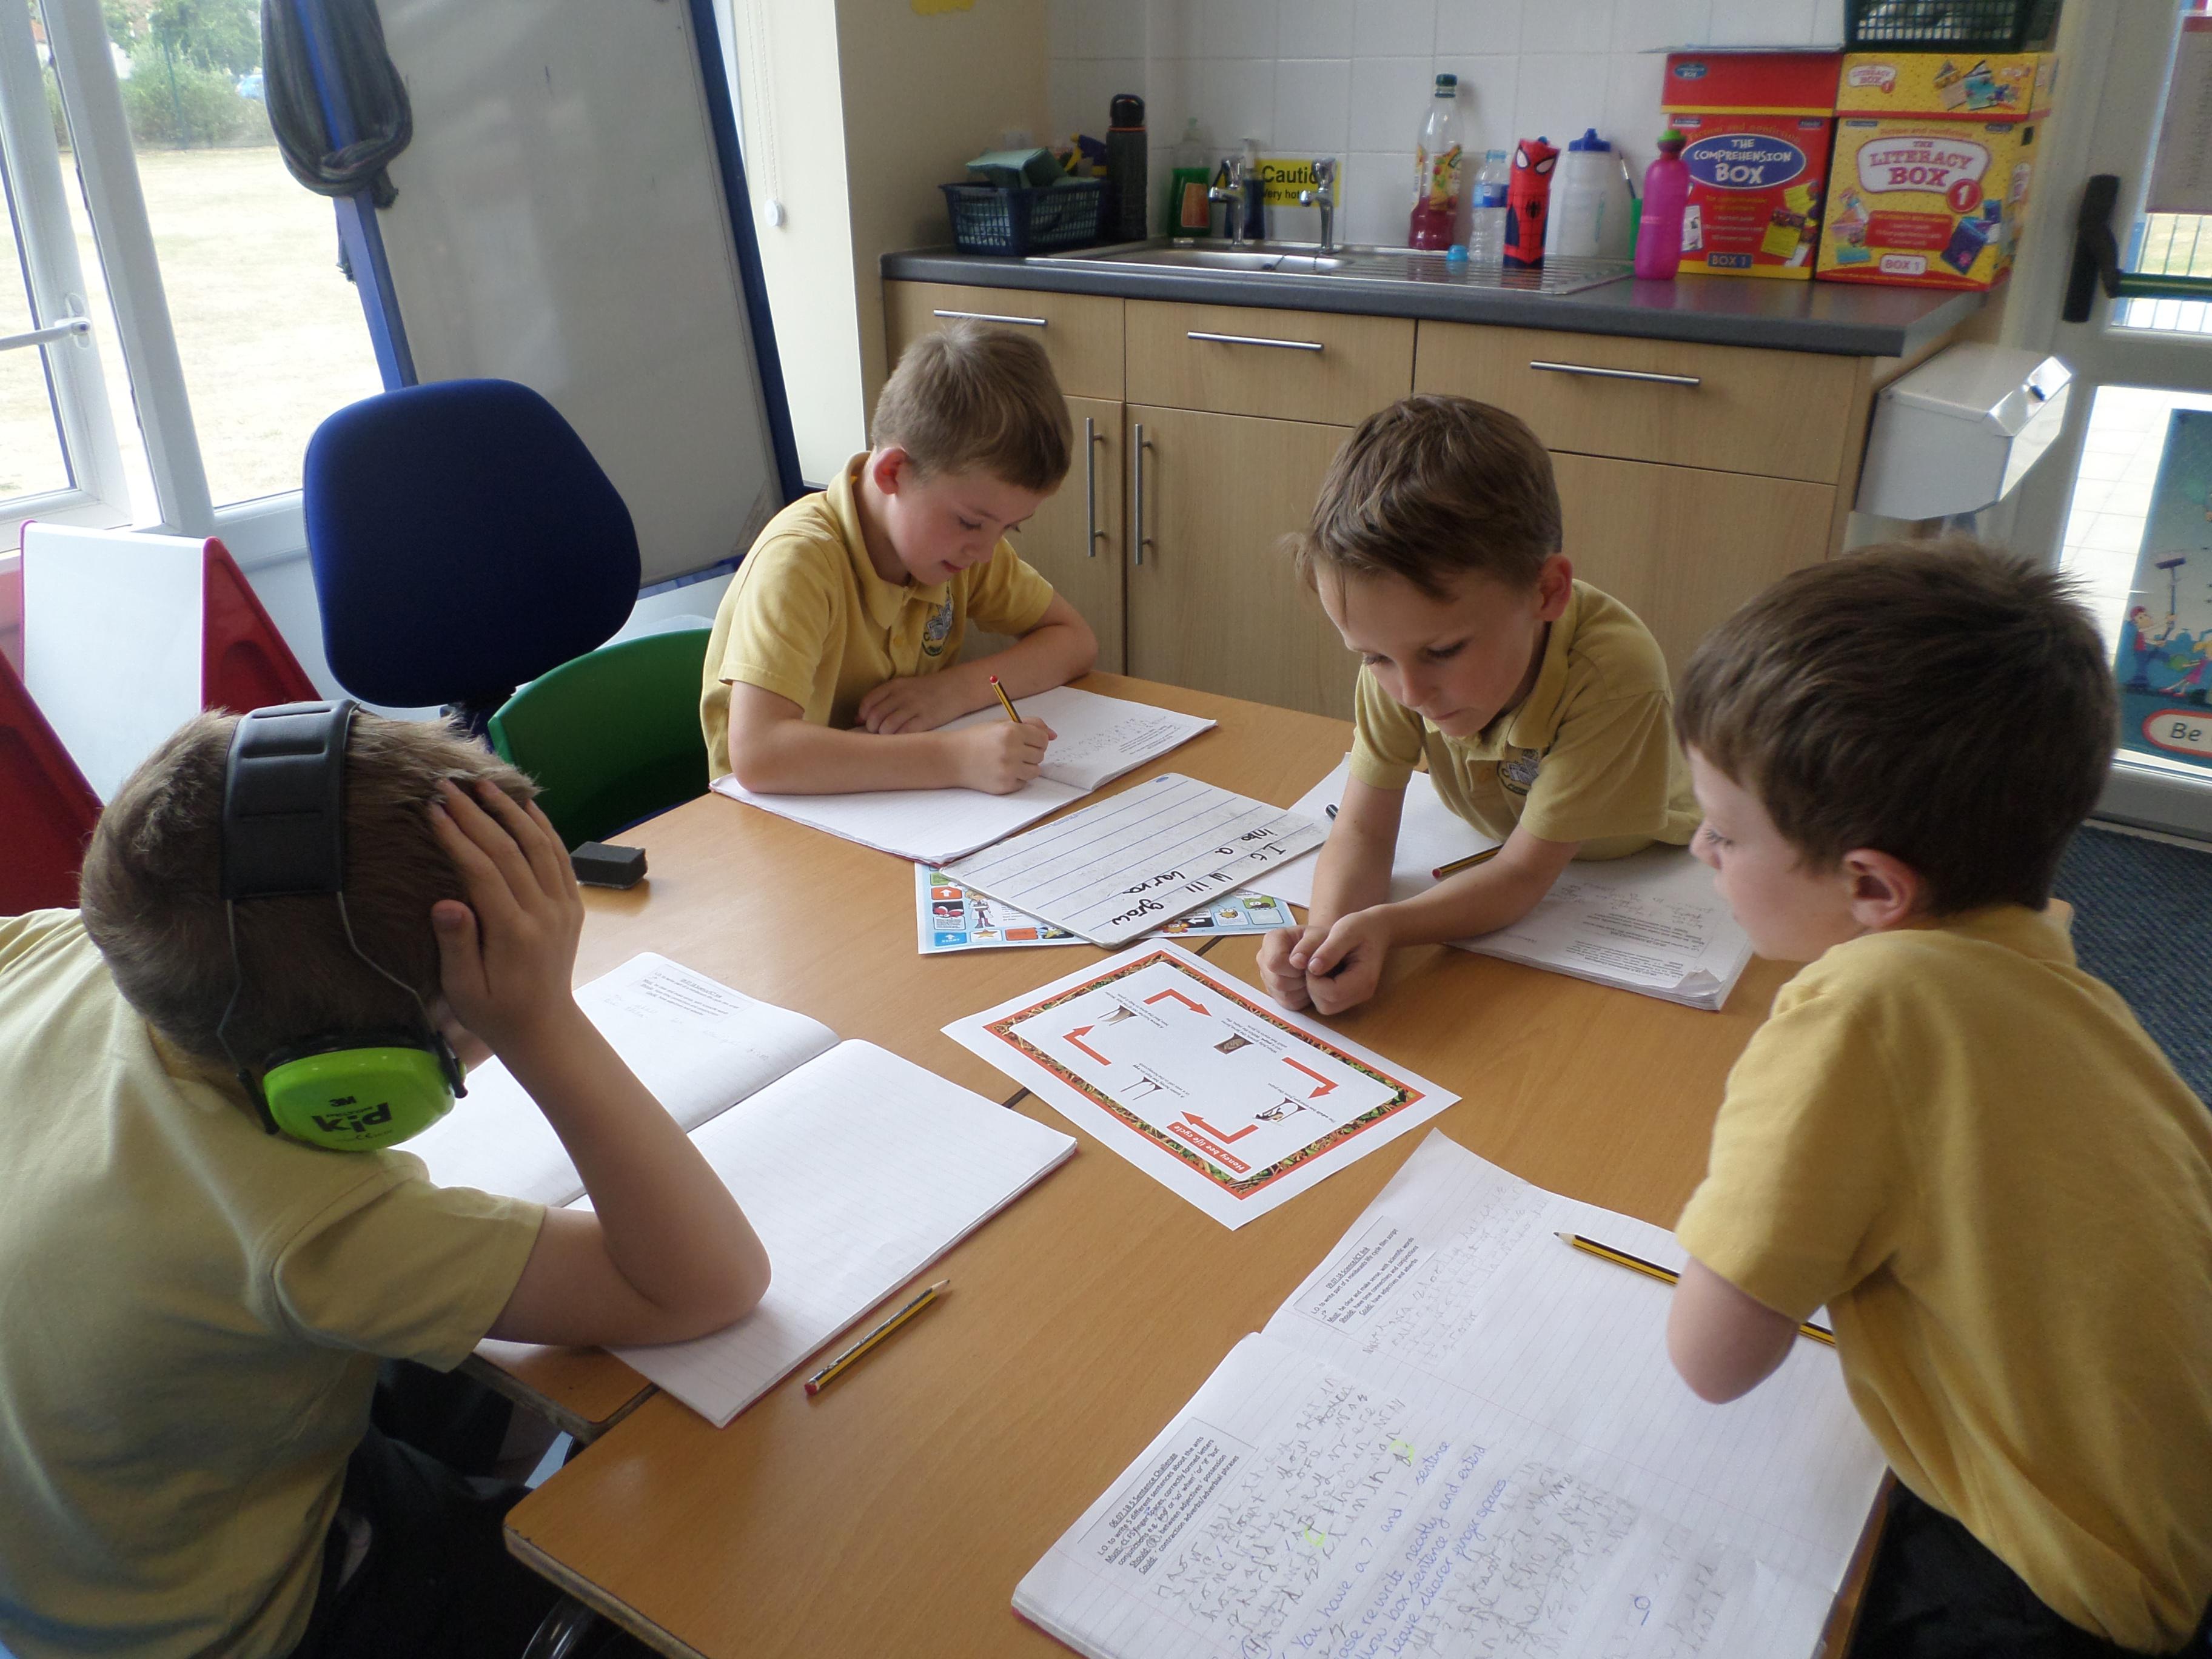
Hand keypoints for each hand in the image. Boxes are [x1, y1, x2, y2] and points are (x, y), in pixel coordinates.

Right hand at [426, 780, 585, 1055]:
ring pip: (540, 845)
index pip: (483, 871)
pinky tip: (525, 806)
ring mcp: (564, 906)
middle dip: (476, 813)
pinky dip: (544, 827)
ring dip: (511, 810)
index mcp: (514, 933)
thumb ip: (456, 945)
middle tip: (448, 785)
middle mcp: (544, 913)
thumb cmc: (493, 1011)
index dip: (457, 836)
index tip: (433, 809)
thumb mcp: (464, 989)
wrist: (544, 1027)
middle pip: (510, 850)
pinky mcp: (572, 905)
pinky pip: (560, 856)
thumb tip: (445, 903)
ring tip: (484, 784)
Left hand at [858, 673, 972, 734]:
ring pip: (888, 726)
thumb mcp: (903, 688)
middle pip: (876, 716)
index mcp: (894, 685)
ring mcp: (914, 707)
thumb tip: (857, 719)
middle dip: (873, 728)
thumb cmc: (926, 691)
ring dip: (884, 735)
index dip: (864, 715)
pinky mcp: (926, 719)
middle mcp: (902, 695)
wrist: (955, 688)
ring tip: (889, 736)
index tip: (866, 721)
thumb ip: (881, 701)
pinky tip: (901, 739)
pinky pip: (905, 732)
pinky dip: (899, 738)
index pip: (869, 702)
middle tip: (878, 732)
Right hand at [950, 718, 1054, 793]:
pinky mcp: (1004, 785)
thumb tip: (1053, 735)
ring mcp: (1008, 770)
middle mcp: (1011, 750)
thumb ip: (1030, 724)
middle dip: (1030, 753)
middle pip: (1041, 755)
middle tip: (1014, 751)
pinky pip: (1023, 783)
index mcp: (1011, 731)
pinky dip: (1016, 778)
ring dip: (1027, 767)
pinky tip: (1001, 771)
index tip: (1027, 741)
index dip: (1037, 740)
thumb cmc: (977, 739)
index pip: (1043, 739)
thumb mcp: (1001, 724)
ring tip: (1010, 762)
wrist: (952, 758)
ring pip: (1036, 771)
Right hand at [1258, 924, 1323, 1010]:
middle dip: (1299, 979)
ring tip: (1310, 976)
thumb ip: (1309, 945)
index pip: (1275, 962)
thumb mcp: (1322, 936)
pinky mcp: (1275, 992)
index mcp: (1272, 940)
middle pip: (1277, 981)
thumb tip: (1297, 961)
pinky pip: (1287, 1003)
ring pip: (1282, 995)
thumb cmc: (1324, 941)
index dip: (1294, 968)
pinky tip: (1307, 985)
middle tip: (1311, 971)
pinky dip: (1301, 998)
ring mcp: (1268, 977)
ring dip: (1302, 989)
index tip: (1308, 964)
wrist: (1326, 951)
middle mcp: (1265, 958)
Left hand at [1297, 907, 1393, 1015]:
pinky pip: (1328, 1002)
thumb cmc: (1361, 927)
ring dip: (1315, 989)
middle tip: (1314, 964)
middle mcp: (1362, 994)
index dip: (1314, 980)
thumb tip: (1312, 968)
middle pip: (1326, 1006)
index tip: (1312, 960)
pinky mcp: (1350, 996)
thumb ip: (1329, 950)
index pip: (1331, 993)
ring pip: (1325, 1006)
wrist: (1377, 930)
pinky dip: (1319, 990)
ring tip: (1319, 966)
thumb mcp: (1344, 931)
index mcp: (1364, 979)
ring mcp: (1357, 997)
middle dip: (1313, 987)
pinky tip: (1323, 972)